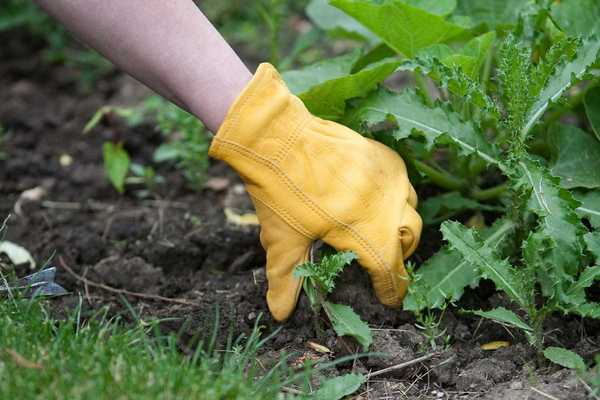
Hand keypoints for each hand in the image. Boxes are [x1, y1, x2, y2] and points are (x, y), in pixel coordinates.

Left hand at [210, 64, 421, 320]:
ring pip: (411, 209)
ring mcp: (388, 178)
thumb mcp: (282, 239)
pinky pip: (402, 182)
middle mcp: (386, 206)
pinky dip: (397, 196)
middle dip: (401, 255)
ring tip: (385, 229)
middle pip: (409, 239)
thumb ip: (286, 279)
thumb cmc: (279, 192)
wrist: (278, 137)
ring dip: (403, 225)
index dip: (392, 289)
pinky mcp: (382, 155)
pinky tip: (379, 198)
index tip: (390, 299)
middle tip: (384, 262)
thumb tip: (280, 314)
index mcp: (366, 232)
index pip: (390, 270)